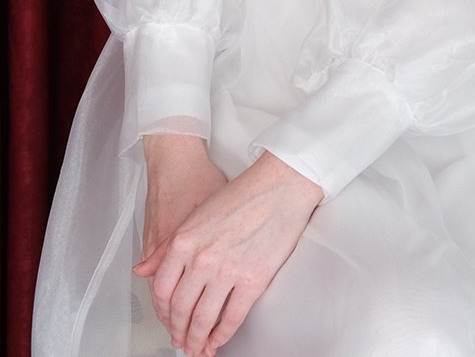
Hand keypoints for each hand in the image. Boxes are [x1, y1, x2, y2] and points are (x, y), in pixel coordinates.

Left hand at [134, 150, 322, 356]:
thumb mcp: (197, 214)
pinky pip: (232, 317)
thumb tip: (144, 269)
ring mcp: (226, 271)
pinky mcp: (252, 280)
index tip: (167, 320)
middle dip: (179, 330)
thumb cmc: (243, 194)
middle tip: (181, 340)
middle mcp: (201, 258)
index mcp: (183, 240)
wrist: (280, 185)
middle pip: (180, 308)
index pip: (162, 289)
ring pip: (203, 318)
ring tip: (198, 347)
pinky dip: (223, 334)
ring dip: (198, 338)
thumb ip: (166, 246)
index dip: (163, 312)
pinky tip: (219, 338)